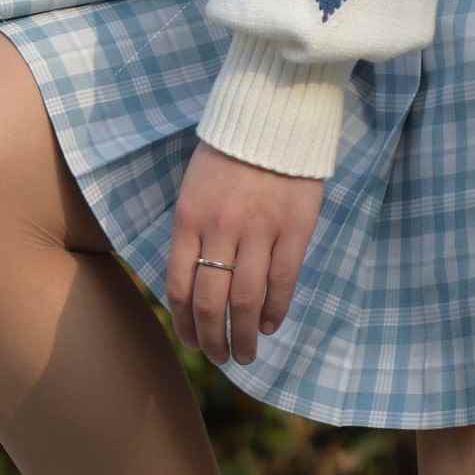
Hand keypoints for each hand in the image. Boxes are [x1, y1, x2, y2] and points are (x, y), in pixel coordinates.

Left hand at [167, 142, 324, 367]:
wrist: (273, 115)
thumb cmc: (229, 153)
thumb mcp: (195, 188)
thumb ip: (194, 233)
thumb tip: (194, 284)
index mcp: (189, 218)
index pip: (179, 285)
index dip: (184, 322)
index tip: (192, 343)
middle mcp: (221, 228)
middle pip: (212, 301)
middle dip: (214, 338)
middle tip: (220, 358)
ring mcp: (259, 229)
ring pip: (247, 298)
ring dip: (245, 334)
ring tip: (246, 354)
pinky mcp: (295, 228)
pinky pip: (283, 280)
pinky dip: (276, 309)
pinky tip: (272, 325)